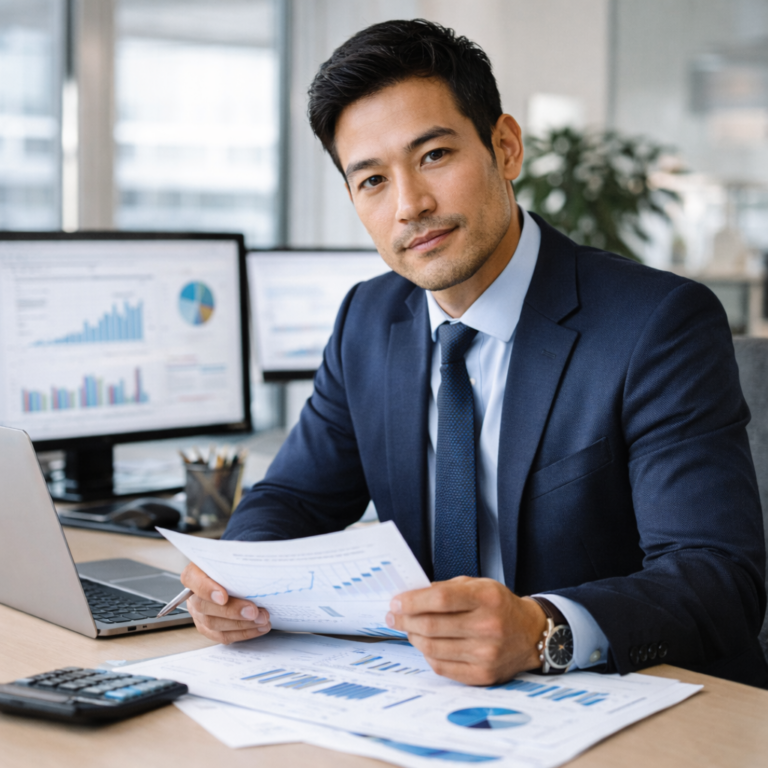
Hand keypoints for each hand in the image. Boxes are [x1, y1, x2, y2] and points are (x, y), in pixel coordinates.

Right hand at [180, 562, 270, 643]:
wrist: (233, 575)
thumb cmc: (232, 565)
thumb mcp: (232, 557)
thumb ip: (235, 562)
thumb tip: (253, 563)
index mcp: (194, 573)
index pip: (193, 580)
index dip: (207, 589)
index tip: (223, 596)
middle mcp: (193, 595)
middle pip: (204, 607)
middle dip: (232, 611)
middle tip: (254, 611)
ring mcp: (199, 613)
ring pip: (214, 624)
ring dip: (242, 624)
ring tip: (262, 619)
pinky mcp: (209, 628)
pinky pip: (222, 635)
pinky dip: (243, 633)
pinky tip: (258, 628)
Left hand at [385, 576, 546, 684]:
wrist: (531, 634)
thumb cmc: (499, 606)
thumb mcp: (478, 585)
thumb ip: (447, 589)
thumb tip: (411, 597)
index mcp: (486, 598)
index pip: (440, 599)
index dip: (412, 601)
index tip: (396, 601)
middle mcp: (488, 626)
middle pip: (432, 625)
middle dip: (405, 620)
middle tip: (393, 616)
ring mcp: (486, 654)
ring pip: (433, 648)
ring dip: (413, 637)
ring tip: (408, 628)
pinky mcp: (483, 675)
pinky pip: (442, 667)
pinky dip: (427, 654)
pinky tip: (425, 643)